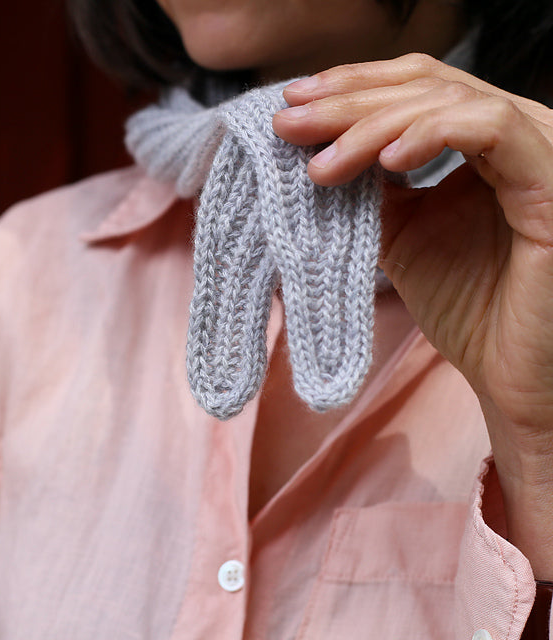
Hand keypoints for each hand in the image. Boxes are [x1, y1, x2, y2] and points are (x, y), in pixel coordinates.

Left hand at [273, 53, 552, 576]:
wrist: (549, 382)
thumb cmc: (482, 326)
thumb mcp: (406, 261)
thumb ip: (370, 218)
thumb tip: (311, 189)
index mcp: (471, 162)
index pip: (402, 106)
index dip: (343, 106)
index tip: (283, 124)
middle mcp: (507, 145)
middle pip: (415, 90)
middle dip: (342, 99)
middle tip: (280, 121)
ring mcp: (536, 152)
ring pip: (442, 97)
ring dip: (364, 115)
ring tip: (302, 142)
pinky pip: (480, 129)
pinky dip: (412, 138)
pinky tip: (351, 167)